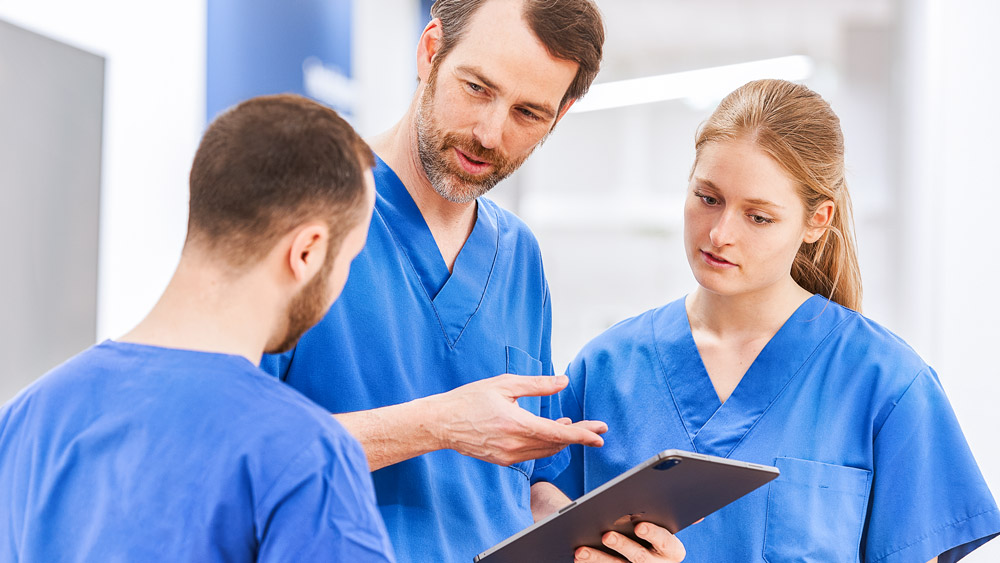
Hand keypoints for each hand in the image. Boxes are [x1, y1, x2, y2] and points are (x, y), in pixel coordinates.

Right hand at [424, 374, 606, 465]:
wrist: (442, 423)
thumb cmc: (470, 399)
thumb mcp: (504, 384)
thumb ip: (537, 385)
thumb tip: (563, 381)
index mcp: (516, 424)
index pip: (558, 433)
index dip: (582, 434)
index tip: (600, 433)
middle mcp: (514, 445)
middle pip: (556, 443)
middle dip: (580, 436)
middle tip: (599, 429)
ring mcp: (508, 456)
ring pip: (546, 451)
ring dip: (564, 440)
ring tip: (576, 427)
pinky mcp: (503, 460)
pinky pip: (533, 454)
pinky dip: (547, 444)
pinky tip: (552, 433)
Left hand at [574, 522, 684, 562]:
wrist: (639, 552)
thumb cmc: (649, 532)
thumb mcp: (663, 525)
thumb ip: (673, 516)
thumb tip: (698, 514)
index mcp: (672, 551)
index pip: (666, 542)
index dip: (653, 533)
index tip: (640, 525)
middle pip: (640, 558)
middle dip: (623, 546)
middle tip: (607, 534)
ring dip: (599, 560)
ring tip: (582, 550)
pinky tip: (579, 558)